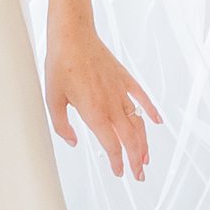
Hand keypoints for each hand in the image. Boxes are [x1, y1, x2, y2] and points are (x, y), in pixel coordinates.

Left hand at [46, 21, 163, 181]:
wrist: (73, 35)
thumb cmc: (60, 64)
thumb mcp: (52, 99)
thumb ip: (62, 125)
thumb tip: (73, 141)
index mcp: (95, 113)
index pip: (112, 145)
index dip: (117, 162)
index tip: (119, 172)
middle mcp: (112, 105)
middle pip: (130, 139)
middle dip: (136, 159)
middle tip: (139, 174)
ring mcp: (120, 91)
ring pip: (138, 122)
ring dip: (144, 142)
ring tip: (146, 157)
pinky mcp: (124, 78)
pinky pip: (142, 98)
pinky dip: (151, 111)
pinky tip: (157, 121)